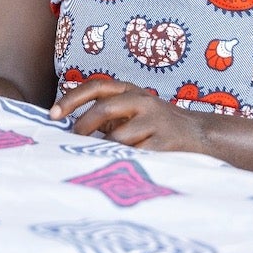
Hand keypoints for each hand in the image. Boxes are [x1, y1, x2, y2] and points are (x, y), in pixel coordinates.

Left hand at [50, 78, 205, 152]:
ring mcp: (155, 120)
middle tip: (73, 143)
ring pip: (117, 138)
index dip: (71, 99)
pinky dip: (125, 162)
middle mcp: (142, 100)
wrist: (199, 134)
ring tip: (103, 158)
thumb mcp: (131, 112)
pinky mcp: (165, 142)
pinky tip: (124, 166)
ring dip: (106, 150)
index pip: (95, 87)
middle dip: (83, 127)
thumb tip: (65, 127)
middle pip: (103, 109)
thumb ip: (105, 115)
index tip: (53, 115)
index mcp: (130, 90)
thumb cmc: (154, 125)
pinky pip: (135, 155)